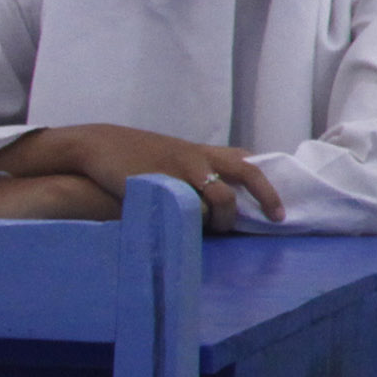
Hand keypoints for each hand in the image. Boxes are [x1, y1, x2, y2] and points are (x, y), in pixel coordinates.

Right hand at [0, 123, 284, 221]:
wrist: (98, 146)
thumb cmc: (136, 156)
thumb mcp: (172, 158)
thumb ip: (196, 172)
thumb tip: (219, 198)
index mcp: (203, 151)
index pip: (246, 161)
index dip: (266, 182)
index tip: (279, 206)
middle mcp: (199, 157)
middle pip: (247, 173)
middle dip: (267, 196)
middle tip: (277, 217)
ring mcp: (183, 171)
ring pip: (221, 196)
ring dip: (226, 217)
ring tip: (222, 230)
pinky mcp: (163, 186)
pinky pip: (190, 207)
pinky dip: (198, 220)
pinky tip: (195, 230)